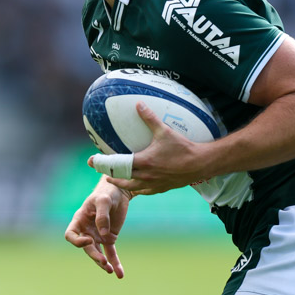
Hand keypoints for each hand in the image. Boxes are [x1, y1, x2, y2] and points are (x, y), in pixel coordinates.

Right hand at [64, 185, 129, 277]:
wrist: (118, 192)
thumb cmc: (107, 193)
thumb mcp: (104, 201)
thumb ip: (102, 216)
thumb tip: (104, 235)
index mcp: (79, 220)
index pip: (71, 235)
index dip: (77, 241)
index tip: (89, 240)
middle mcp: (86, 230)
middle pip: (86, 247)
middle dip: (94, 255)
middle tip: (103, 262)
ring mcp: (97, 236)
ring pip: (98, 253)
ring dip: (103, 263)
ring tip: (110, 270)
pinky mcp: (109, 238)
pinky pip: (110, 253)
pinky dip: (115, 263)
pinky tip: (119, 274)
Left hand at [92, 102, 206, 194]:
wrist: (200, 164)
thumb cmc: (183, 147)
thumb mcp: (164, 131)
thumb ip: (150, 118)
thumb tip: (139, 104)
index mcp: (144, 162)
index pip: (119, 165)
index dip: (104, 164)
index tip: (93, 162)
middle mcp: (147, 175)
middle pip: (122, 179)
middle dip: (110, 176)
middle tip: (102, 173)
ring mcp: (154, 184)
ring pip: (133, 187)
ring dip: (122, 184)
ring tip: (115, 181)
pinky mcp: (163, 188)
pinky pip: (146, 191)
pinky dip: (138, 188)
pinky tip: (137, 186)